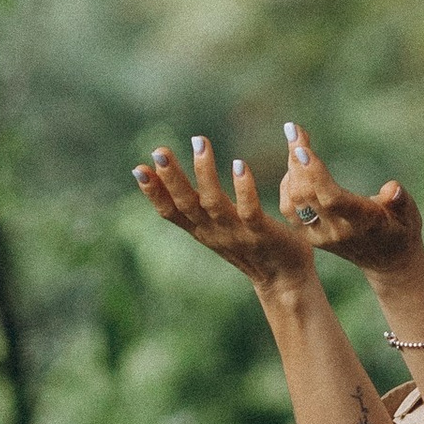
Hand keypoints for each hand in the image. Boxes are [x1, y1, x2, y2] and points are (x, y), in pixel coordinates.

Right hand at [132, 136, 322, 295]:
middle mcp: (214, 233)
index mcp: (202, 231)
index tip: (138, 169)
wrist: (285, 281)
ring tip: (200, 143)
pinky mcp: (261, 233)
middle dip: (171, 178)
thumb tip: (176, 180)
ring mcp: (237, 233)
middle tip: (159, 151)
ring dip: (205, 173)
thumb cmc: (250, 248)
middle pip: (186, 204)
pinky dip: (243, 188)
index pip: (171, 212)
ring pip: (214, 204)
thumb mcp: (216, 227)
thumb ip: (198, 206)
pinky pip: (250, 210)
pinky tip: (239, 165)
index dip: (153, 193)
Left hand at [272, 120, 423, 280]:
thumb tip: (392, 188)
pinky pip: (289, 208)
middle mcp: (335, 231)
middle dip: (297, 160)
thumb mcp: (410, 216)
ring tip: (296, 139)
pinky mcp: (310, 236)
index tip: (301, 148)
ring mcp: (319, 236)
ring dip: (292, 168)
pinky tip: (296, 163)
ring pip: (293, 201)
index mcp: (361, 223)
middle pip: (307, 195)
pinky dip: (288, 183)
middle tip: (294, 129)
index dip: (315, 173)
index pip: (332, 199)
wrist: (388, 261)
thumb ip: (401, 202)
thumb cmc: (402, 230)